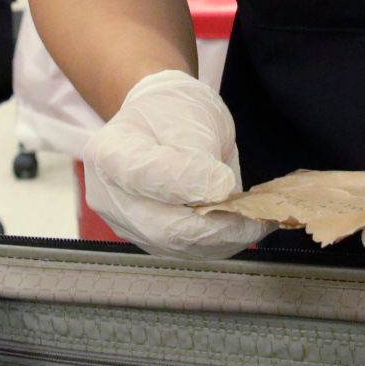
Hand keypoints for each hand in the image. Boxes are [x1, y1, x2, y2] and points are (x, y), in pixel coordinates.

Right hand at [81, 70, 272, 259]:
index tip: (224, 179)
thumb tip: (216, 193)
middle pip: (161, 225)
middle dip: (216, 227)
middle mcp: (107, 195)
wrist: (159, 127)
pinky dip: (219, 243)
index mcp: (109, 152)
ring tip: (256, 221)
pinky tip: (243, 228)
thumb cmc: (172, 115)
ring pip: (176, 246)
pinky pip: (184, 251)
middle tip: (257, 216)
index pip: (144, 175)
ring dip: (224, 239)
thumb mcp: (187, 120)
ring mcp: (124, 223)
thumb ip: (196, 155)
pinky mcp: (145, 239)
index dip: (186, 182)